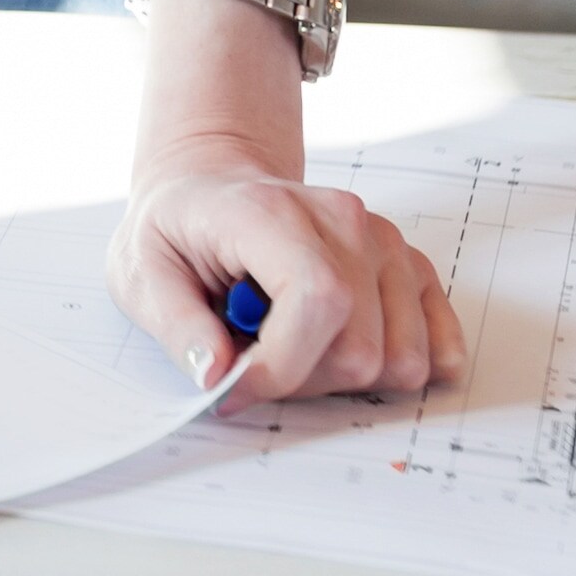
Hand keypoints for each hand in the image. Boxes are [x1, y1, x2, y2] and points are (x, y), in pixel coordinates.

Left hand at [115, 129, 465, 401]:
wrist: (212, 188)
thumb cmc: (178, 229)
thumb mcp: (139, 271)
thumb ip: (175, 326)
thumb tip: (218, 377)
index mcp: (272, 213)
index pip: (319, 302)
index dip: (282, 368)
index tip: (234, 387)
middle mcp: (344, 221)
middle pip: (363, 349)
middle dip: (303, 378)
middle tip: (253, 354)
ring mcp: (384, 243)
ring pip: (402, 359)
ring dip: (341, 374)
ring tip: (289, 337)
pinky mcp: (409, 267)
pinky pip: (436, 345)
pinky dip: (392, 364)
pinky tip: (340, 345)